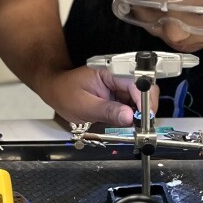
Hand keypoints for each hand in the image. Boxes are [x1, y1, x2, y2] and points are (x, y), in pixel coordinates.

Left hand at [39, 66, 159, 126]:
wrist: (56, 91)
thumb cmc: (65, 93)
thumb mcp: (84, 106)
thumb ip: (107, 111)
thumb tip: (129, 117)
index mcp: (110, 73)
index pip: (136, 82)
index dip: (144, 100)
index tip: (145, 118)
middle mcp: (118, 78)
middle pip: (144, 90)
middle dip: (146, 109)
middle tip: (142, 127)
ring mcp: (119, 87)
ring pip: (141, 100)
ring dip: (141, 115)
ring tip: (135, 129)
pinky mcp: (119, 96)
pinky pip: (132, 106)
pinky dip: (133, 117)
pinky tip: (129, 126)